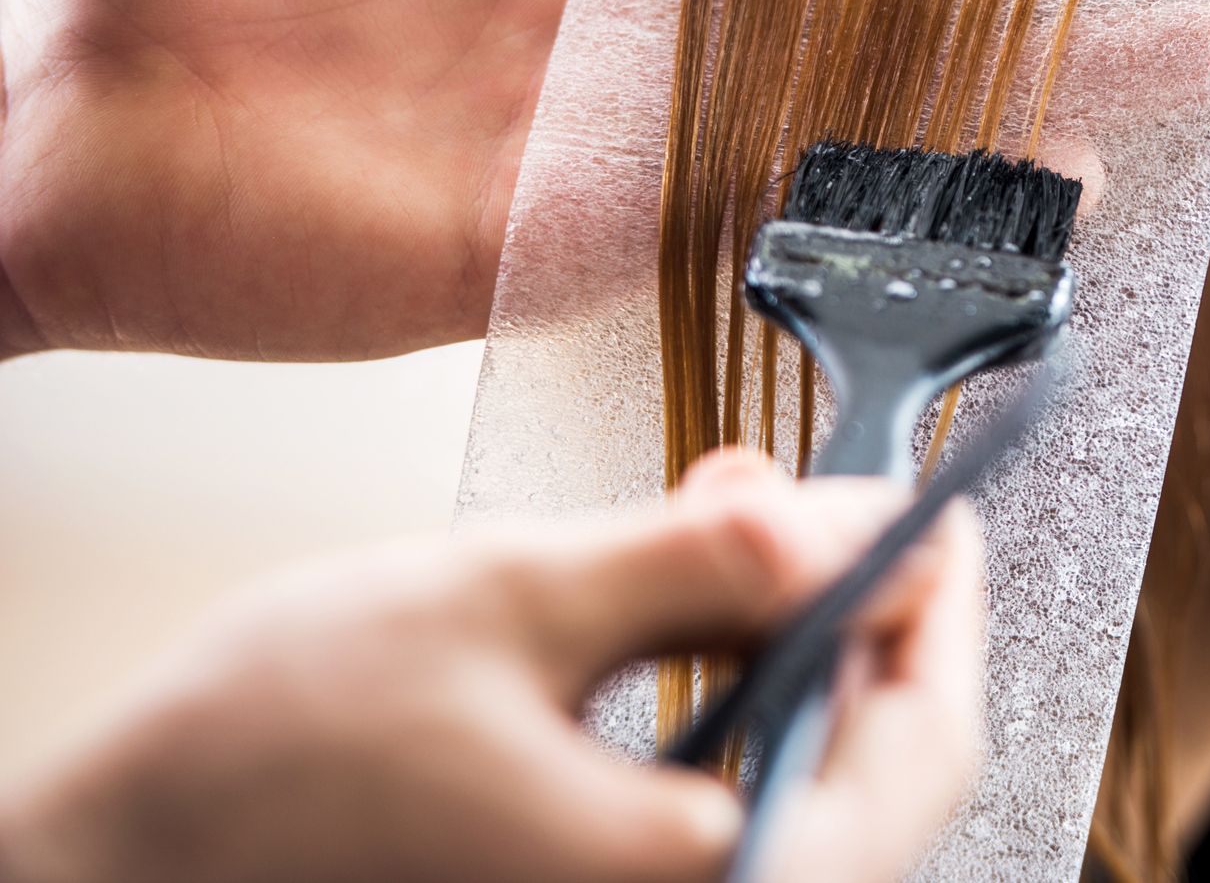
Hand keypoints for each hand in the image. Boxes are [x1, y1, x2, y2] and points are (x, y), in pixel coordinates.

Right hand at [0, 451, 983, 882]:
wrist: (122, 869)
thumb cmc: (275, 765)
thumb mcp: (517, 604)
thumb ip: (710, 562)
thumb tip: (861, 516)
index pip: (922, 739)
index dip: (944, 604)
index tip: (944, 509)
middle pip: (878, 769)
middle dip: (866, 618)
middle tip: (837, 505)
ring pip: (804, 785)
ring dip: (797, 656)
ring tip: (749, 543)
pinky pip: (729, 813)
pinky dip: (734, 713)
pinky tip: (689, 632)